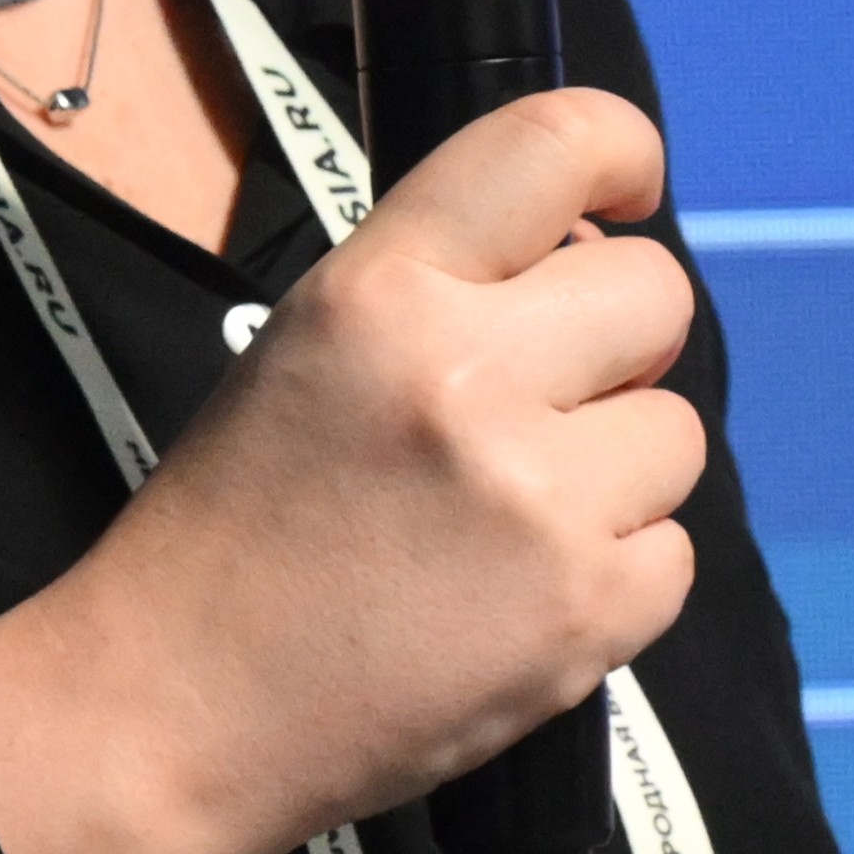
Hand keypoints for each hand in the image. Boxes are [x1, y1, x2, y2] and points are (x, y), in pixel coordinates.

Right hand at [0, 87, 703, 853]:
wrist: (176, 710)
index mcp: (383, 291)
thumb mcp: (305, 347)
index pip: (555, 142)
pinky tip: (523, 596)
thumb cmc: (234, 526)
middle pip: (657, 295)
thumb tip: (586, 261)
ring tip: (513, 519)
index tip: (626, 195)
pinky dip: (617, 576)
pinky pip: (673, 554)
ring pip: (677, 433)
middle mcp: (471, 374)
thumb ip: (441, 288)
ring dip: (617, 470)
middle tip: (542, 404)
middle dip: (618, 344)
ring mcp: (540, 500)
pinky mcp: (587, 612)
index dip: (620, 154)